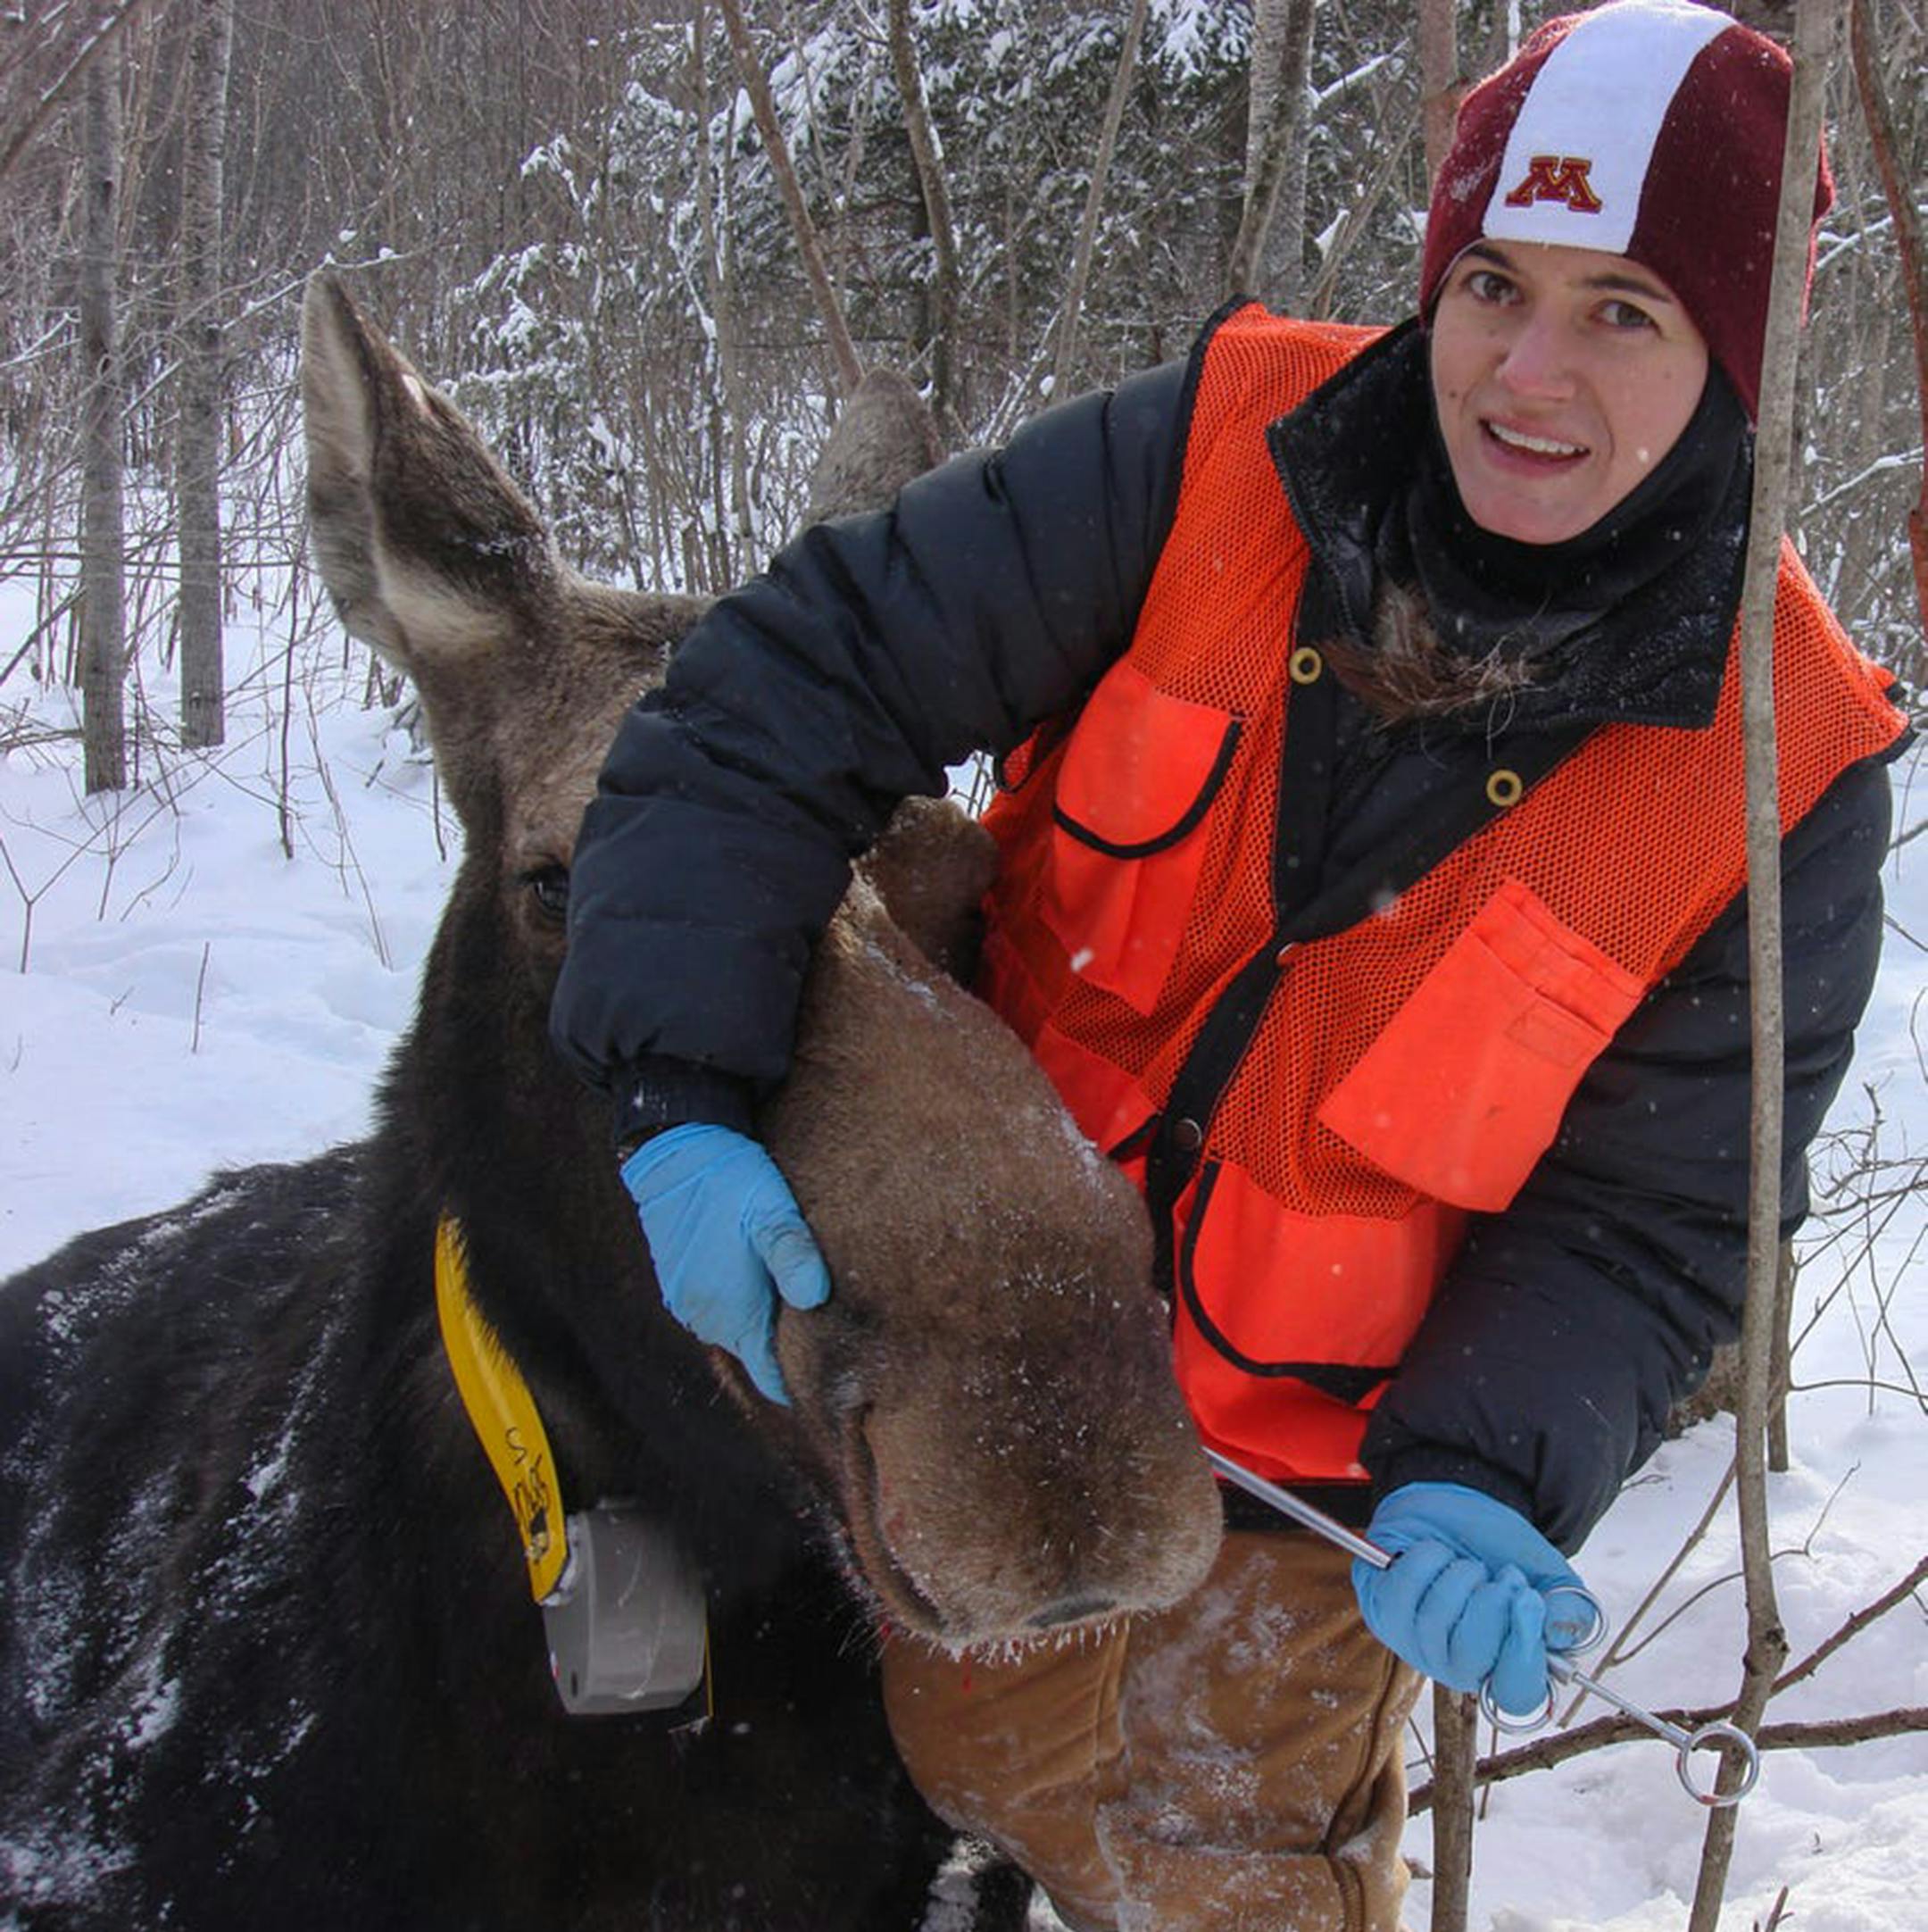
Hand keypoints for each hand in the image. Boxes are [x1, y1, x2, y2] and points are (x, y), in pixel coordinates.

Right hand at [619, 1123, 831, 1404]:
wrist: (674, 1147)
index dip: (800, 1382)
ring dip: (761, 1321)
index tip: (833, 1380)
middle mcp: (704, 1317)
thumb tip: (814, 1298)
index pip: (769, 1376)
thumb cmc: (728, 1178)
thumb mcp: (771, 1210)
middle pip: (753, 1354)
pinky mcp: (677, 1282)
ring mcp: (685, 1301)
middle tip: (826, 1334)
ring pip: (735, 1329)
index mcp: (731, 1313)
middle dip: (784, 1349)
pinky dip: (739, 1302)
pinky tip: (760, 1275)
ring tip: (795, 1301)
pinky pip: (716, 1308)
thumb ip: (792, 1254)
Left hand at [1352, 1482, 1588, 1714]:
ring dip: (1460, 1575)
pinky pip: (1404, 1591)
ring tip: (1467, 1563)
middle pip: (1472, 1657)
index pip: (1516, 1695)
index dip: (1523, 1654)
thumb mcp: (1547, 1573)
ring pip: (1436, 1621)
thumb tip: (1557, 1633)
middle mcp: (1461, 1665)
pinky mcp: (1385, 1613)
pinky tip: (1435, 1554)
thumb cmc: (1500, 1548)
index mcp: (1507, 1665)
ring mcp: (1419, 1643)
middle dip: (1490, 1603)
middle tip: (1501, 1573)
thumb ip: (1569, 1608)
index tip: (1528, 1599)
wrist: (1456, 1501)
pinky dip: (1426, 1559)